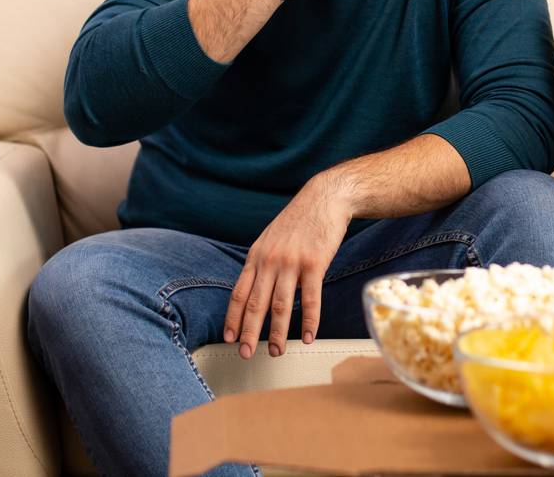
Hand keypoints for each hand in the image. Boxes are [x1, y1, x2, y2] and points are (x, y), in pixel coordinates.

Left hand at [224, 176, 350, 357]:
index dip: (233, 318)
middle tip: (245, 354)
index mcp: (256, 256)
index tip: (229, 338)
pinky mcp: (314, 264)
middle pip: (256, 304)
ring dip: (278, 333)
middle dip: (249, 333)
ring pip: (280, 306)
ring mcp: (291, 262)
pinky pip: (310, 299)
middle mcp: (270, 260)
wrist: (324, 199)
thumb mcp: (270, 238)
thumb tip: (253, 289)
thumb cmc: (299, 220)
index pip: (239, 293)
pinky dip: (309, 321)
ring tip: (276, 351)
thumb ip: (261, 263)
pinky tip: (308, 336)